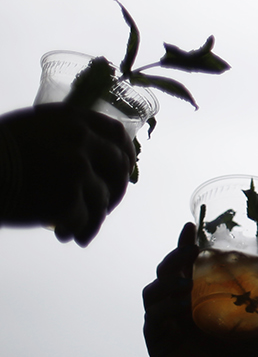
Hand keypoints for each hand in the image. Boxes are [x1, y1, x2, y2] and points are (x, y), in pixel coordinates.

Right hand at [0, 104, 133, 245]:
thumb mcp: (32, 128)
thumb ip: (65, 135)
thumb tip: (92, 156)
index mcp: (72, 120)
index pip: (117, 133)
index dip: (125, 152)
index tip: (124, 167)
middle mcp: (80, 141)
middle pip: (118, 168)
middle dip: (114, 191)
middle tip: (104, 207)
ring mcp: (76, 169)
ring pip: (103, 199)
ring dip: (94, 218)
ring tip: (79, 230)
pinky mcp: (67, 198)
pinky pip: (85, 219)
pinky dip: (79, 230)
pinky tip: (67, 236)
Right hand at [143, 224, 257, 356]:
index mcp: (202, 297)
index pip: (189, 264)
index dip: (186, 244)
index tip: (192, 227)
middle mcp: (180, 306)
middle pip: (166, 271)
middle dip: (174, 256)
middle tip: (189, 249)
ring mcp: (166, 323)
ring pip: (153, 290)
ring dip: (168, 279)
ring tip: (187, 281)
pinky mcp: (158, 341)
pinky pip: (153, 317)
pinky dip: (166, 306)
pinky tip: (184, 304)